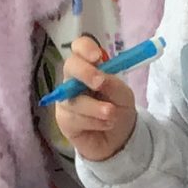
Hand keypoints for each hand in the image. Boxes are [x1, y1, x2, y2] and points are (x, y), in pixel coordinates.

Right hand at [52, 34, 136, 161]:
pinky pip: (74, 118)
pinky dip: (94, 122)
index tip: (97, 57)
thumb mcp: (123, 95)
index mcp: (89, 67)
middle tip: (100, 83)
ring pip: (73, 98)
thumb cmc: (119, 110)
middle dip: (84, 73)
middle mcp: (73, 80)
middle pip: (69, 66)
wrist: (119, 139)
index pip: (79, 47)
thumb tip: (100, 77)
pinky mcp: (64, 120)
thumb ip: (112, 84)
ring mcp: (66, 100)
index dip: (85, 48)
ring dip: (96, 108)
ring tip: (112, 115)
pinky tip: (105, 125)